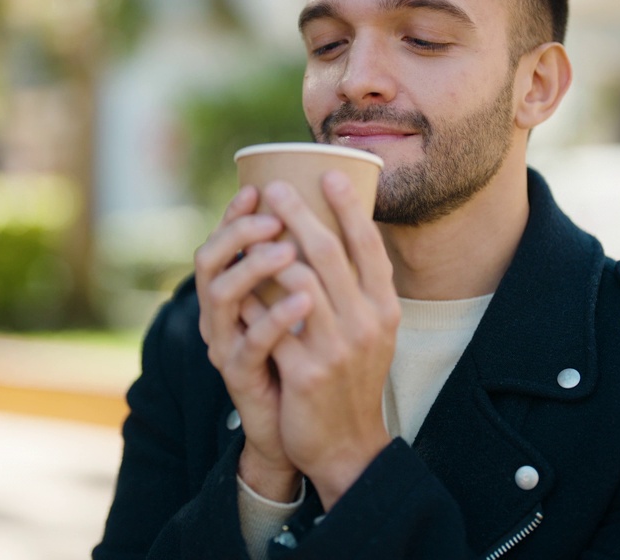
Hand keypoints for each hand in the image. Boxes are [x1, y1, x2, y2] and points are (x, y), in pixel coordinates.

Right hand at [194, 186, 309, 501]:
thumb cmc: (308, 358)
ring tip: (287, 249)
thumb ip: (307, 267)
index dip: (233, 213)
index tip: (257, 187)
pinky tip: (304, 300)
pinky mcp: (240, 375)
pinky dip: (276, 317)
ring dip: (254, 267)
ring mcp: (227, 343)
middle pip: (208, 260)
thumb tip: (331, 214)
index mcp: (234, 291)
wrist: (310, 428)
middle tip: (275, 215)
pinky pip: (252, 341)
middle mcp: (221, 313)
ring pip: (220, 295)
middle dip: (238, 231)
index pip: (221, 241)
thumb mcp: (308, 306)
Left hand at [263, 171, 400, 510]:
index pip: (369, 248)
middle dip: (298, 213)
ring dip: (269, 249)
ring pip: (297, 281)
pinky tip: (234, 282)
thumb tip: (336, 235)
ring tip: (251, 228)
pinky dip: (251, 299)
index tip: (328, 175)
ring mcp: (337, 348)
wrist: (348, 444)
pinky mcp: (305, 372)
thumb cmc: (353, 379)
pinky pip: (270, 323)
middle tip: (275, 187)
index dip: (348, 209)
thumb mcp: (373, 333)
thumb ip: (360, 291)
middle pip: (328, 255)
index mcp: (385, 310)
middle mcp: (366, 324)